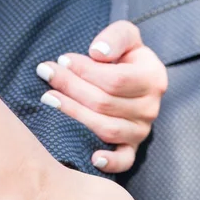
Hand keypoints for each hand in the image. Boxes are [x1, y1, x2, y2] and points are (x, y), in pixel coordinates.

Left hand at [36, 20, 167, 172]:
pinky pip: (124, 161)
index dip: (85, 71)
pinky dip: (110, 163)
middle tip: (47, 75)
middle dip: (71, 88)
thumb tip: (97, 53)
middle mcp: (150, 108)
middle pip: (104, 103)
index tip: (62, 60)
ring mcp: (141, 132)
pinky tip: (93, 158)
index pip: (115, 80)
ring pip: (105, 128)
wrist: (133, 82)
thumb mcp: (125, 37)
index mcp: (152, 79)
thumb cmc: (124, 58)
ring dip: (74, 115)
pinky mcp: (132, 149)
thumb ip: (115, 38)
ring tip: (49, 100)